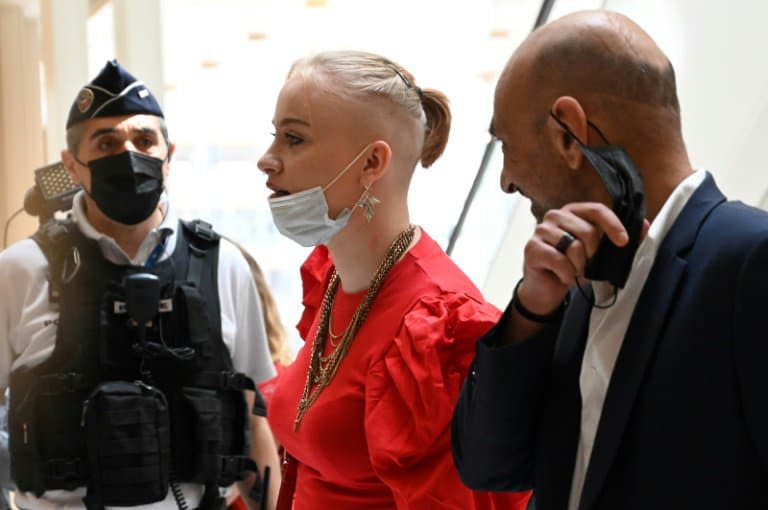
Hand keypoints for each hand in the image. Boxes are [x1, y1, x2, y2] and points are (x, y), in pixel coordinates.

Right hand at [517, 202, 640, 315]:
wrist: (547, 290)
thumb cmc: (573, 267)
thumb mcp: (599, 254)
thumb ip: (619, 239)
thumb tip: (644, 225)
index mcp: (573, 212)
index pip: (597, 209)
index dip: (613, 224)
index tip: (623, 242)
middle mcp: (555, 216)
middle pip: (587, 230)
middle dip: (594, 255)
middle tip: (589, 266)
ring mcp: (541, 231)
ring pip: (574, 247)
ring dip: (580, 267)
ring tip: (576, 273)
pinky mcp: (531, 248)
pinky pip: (560, 261)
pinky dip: (567, 275)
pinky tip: (564, 277)